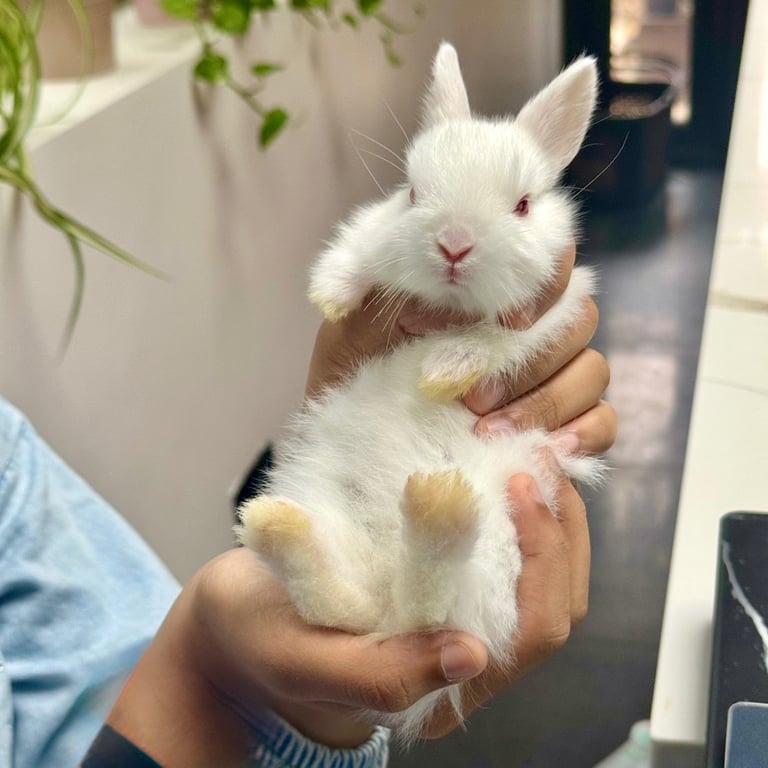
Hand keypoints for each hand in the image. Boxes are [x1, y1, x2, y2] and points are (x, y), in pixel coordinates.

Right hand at [101, 469, 589, 765]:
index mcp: (438, 692)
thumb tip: (470, 655)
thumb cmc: (256, 645)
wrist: (231, 623)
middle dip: (559, 528)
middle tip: (537, 456)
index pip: (529, 632)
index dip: (543, 557)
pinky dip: (511, 509)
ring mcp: (449, 620)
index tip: (521, 484)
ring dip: (542, 514)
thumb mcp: (303, 661)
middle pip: (548, 602)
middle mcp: (457, 661)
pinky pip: (499, 552)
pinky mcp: (435, 588)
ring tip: (526, 454)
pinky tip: (496, 466)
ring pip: (530, 575)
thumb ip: (380, 673)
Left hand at [306, 242, 616, 455]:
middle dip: (530, 359)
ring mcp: (550, 373)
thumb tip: (454, 284)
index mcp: (486, 287)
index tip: (505, 321)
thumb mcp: (355, 326)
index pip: (548, 257)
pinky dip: (582, 432)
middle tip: (473, 395)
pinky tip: (544, 449)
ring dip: (547, 400)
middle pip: (578, 317)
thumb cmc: (352, 371)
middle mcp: (529, 323)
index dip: (539, 285)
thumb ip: (395, 292)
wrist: (347, 437)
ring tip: (488, 431)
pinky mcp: (559, 421)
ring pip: (591, 369)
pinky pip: (602, 419)